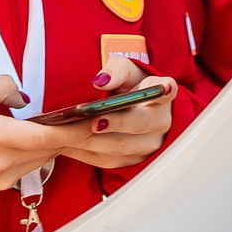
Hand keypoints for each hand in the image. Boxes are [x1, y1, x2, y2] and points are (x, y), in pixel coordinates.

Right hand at [0, 75, 82, 202]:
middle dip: (68, 134)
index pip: (46, 137)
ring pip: (43, 160)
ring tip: (58, 125)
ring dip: (52, 144)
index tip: (92, 119)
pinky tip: (29, 140)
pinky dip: (35, 154)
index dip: (74, 129)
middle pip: (51, 150)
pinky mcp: (0, 189)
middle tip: (85, 118)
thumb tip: (24, 97)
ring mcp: (2, 180)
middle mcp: (2, 164)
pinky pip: (28, 168)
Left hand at [46, 53, 178, 172]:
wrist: (132, 111)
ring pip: (119, 147)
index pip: (167, 90)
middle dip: (114, 123)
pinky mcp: (130, 161)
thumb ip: (115, 70)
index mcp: (160, 95)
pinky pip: (106, 160)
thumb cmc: (129, 88)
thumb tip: (100, 81)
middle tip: (92, 121)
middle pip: (139, 124)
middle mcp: (159, 122)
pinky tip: (64, 143)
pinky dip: (83, 152)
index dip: (165, 89)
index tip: (162, 87)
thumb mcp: (125, 71)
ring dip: (91, 141)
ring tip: (64, 133)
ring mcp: (147, 145)